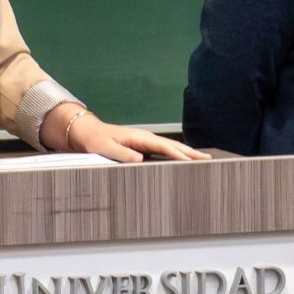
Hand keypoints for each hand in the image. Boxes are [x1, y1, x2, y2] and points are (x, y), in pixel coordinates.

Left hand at [61, 112, 210, 162]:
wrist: (85, 132)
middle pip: (172, 145)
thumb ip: (122, 154)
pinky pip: (162, 150)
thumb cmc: (94, 139)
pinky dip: (175, 154)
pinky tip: (182, 160)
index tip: (192, 160)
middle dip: (191, 152)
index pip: (163, 146)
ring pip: (170, 147)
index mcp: (138, 137)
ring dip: (186, 153)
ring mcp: (144, 141)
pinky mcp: (141, 146)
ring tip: (202, 160)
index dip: (179, 154)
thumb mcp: (105, 147)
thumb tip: (139, 160)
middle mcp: (144, 138)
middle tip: (209, 159)